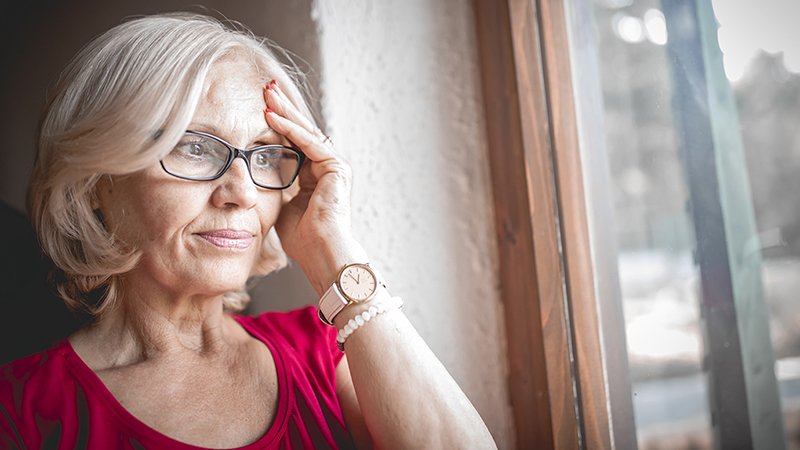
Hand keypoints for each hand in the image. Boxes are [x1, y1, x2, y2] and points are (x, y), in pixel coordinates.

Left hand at [263, 81, 367, 292]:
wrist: (321, 253)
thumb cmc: (303, 239)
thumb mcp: (282, 206)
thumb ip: (276, 189)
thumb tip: (255, 179)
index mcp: (316, 175)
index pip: (295, 141)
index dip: (278, 123)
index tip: (260, 106)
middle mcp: (328, 167)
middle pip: (302, 131)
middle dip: (283, 108)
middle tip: (265, 87)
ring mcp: (335, 166)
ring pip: (306, 132)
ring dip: (285, 111)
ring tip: (267, 93)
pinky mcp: (338, 168)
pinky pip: (311, 143)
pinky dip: (291, 130)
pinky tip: (273, 116)